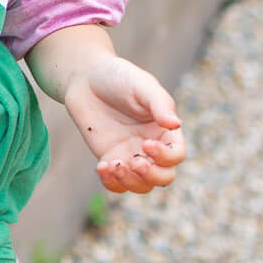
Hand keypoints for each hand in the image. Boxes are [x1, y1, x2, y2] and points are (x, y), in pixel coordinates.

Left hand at [63, 56, 185, 193]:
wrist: (86, 77)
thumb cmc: (119, 77)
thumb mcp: (142, 86)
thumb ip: (159, 105)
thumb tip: (175, 124)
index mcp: (164, 130)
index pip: (176, 155)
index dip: (166, 157)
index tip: (146, 143)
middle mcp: (150, 146)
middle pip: (163, 177)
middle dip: (151, 176)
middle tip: (133, 162)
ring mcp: (129, 154)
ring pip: (140, 185)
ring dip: (130, 182)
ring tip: (112, 165)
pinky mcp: (109, 158)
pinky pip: (116, 183)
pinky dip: (111, 183)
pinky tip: (101, 167)